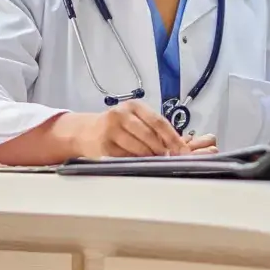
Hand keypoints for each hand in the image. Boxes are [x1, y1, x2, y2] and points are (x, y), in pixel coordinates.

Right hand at [59, 103, 202, 158]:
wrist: (86, 131)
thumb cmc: (116, 126)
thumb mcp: (134, 119)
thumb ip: (153, 128)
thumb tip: (178, 145)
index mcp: (134, 106)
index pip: (159, 122)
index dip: (173, 138)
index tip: (183, 151)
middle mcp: (121, 114)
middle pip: (150, 135)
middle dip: (163, 150)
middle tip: (171, 159)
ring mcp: (111, 129)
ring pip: (139, 148)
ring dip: (151, 158)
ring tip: (156, 161)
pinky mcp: (104, 146)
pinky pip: (127, 157)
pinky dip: (136, 161)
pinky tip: (139, 163)